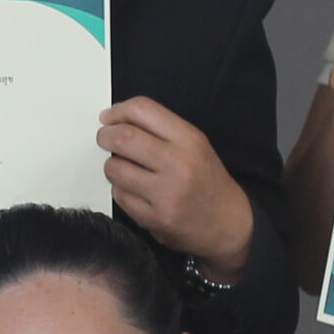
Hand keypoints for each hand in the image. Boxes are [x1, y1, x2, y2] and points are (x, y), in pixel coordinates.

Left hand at [97, 97, 255, 277]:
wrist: (228, 223)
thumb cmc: (206, 180)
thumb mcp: (194, 146)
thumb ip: (160, 130)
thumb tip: (114, 120)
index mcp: (189, 139)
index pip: (142, 110)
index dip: (118, 112)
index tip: (108, 118)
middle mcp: (179, 163)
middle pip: (123, 138)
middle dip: (105, 136)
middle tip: (105, 139)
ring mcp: (166, 193)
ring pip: (115, 168)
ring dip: (112, 166)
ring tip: (123, 168)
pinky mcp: (154, 218)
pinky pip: (119, 195)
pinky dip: (120, 189)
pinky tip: (134, 190)